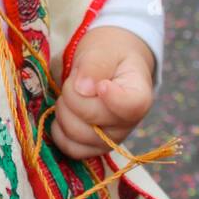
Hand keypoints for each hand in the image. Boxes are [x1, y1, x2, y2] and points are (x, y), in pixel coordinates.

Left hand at [50, 26, 154, 159]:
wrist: (111, 66)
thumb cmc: (110, 55)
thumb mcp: (104, 50)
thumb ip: (95, 65)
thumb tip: (83, 89)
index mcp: (139, 95)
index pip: (130, 106)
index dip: (111, 98)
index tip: (102, 84)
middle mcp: (129, 123)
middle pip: (91, 118)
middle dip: (72, 94)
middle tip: (75, 79)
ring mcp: (111, 139)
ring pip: (76, 135)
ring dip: (64, 110)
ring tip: (71, 93)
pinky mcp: (93, 147)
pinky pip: (71, 148)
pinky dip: (59, 131)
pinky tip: (65, 112)